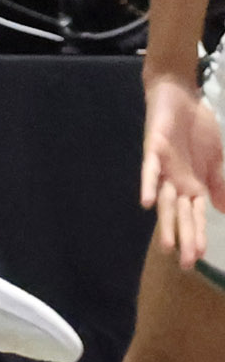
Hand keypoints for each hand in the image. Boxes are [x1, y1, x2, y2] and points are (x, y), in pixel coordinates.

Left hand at [142, 73, 224, 269]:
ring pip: (164, 200)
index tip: (200, 260)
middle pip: (179, 214)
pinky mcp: (153, 150)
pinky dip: (148, 185)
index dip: (197, 236)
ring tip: (167, 245)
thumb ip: (218, 185)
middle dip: (183, 238)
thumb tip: (224, 212)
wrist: (182, 97)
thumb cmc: (197, 129)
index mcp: (192, 185)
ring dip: (166, 221)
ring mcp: (163, 167)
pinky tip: (145, 203)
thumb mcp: (216, 160)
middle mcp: (176, 181)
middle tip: (186, 264)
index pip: (194, 216)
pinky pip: (150, 170)